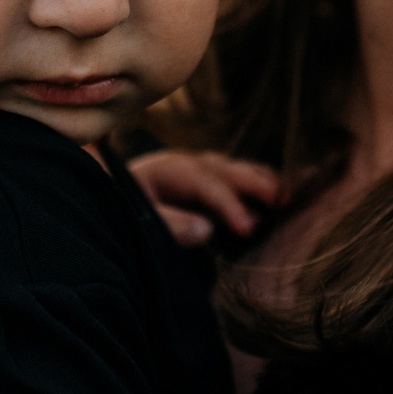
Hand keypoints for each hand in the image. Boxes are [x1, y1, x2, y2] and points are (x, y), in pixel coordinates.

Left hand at [130, 150, 284, 248]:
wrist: (105, 195)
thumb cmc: (119, 209)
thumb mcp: (137, 218)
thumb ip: (170, 224)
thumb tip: (206, 231)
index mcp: (168, 169)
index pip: (205, 183)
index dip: (229, 204)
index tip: (249, 227)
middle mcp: (187, 162)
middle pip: (226, 170)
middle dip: (255, 184)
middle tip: (283, 201)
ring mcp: (198, 168)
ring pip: (234, 169)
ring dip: (261, 180)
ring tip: (287, 196)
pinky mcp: (205, 180)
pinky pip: (235, 178)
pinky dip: (258, 183)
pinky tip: (279, 192)